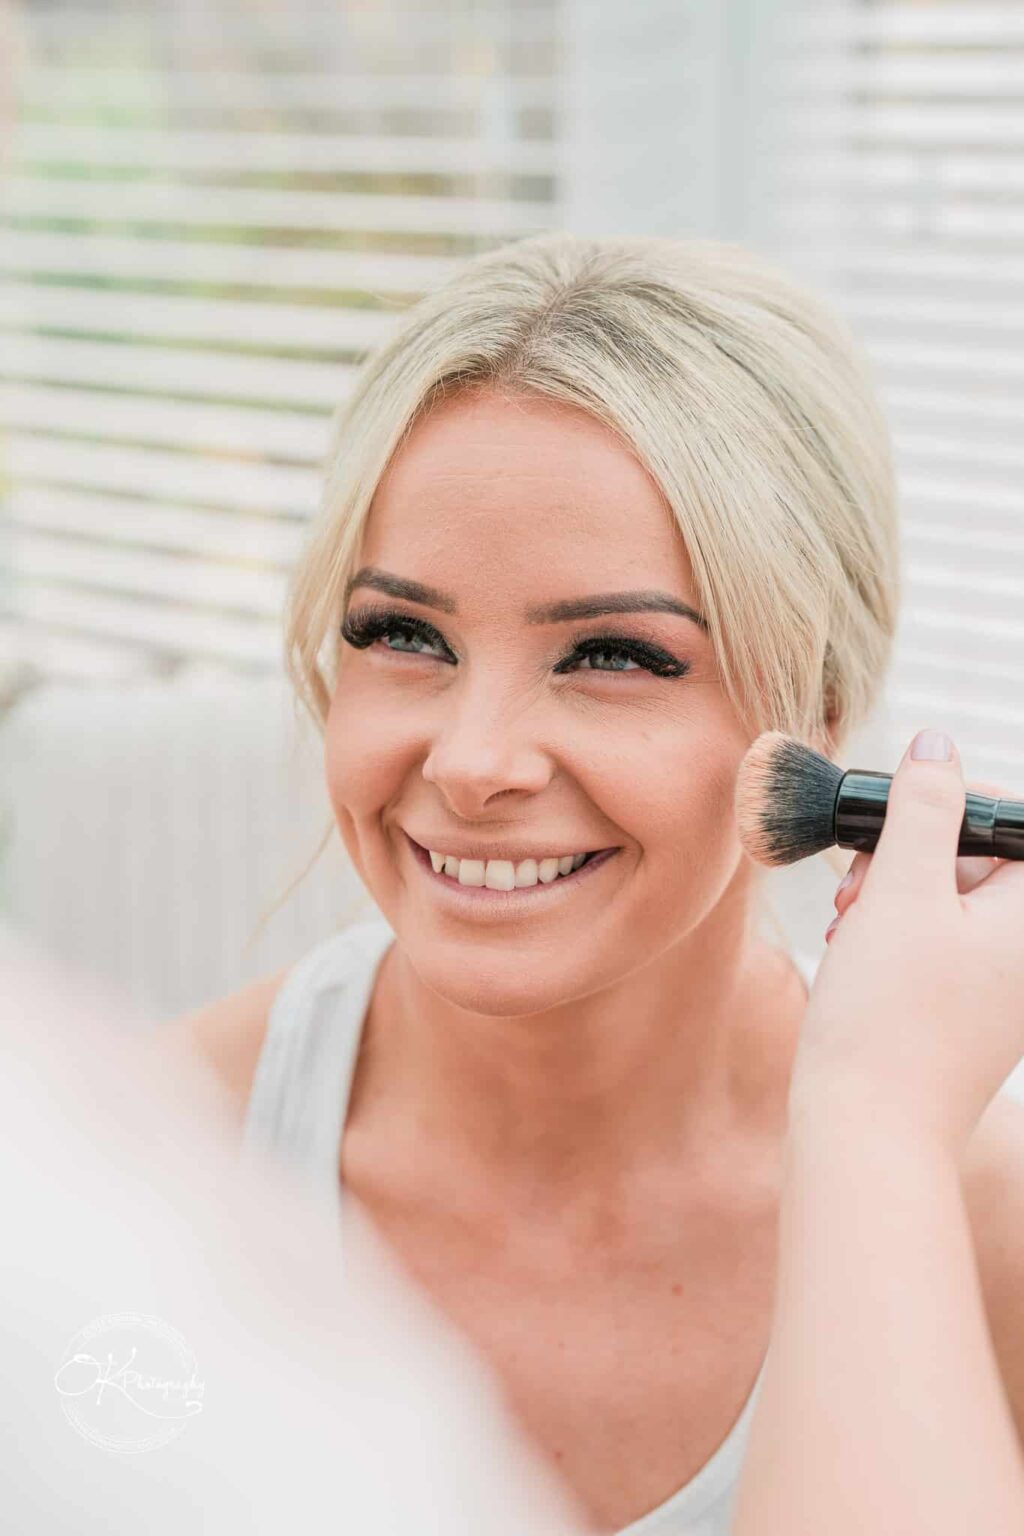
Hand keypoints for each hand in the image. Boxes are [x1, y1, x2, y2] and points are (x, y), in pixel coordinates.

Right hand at [787, 730, 1023, 1160]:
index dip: (952, 804)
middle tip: (862, 881)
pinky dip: (895, 934)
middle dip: (911, 854)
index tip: (900, 817)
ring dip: (894, 893)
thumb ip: (923, 808)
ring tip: (851, 920)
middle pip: (979, 859)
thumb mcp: (902, 890)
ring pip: (952, 900)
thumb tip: (938, 745)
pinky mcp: (970, 1011)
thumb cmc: (889, 1016)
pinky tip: (855, 949)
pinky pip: (940, 944)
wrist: (868, 1129)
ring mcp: (1005, 986)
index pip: (1012, 822)